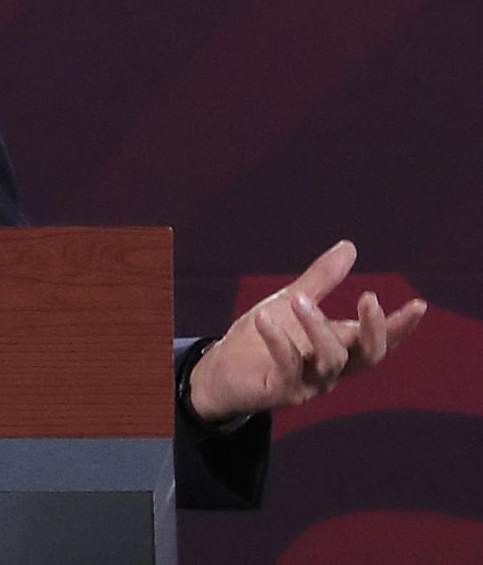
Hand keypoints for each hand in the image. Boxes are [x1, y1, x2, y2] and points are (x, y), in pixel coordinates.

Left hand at [188, 239, 425, 421]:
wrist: (219, 370)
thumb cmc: (260, 339)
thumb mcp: (290, 302)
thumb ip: (321, 279)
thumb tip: (349, 246)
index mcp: (339, 346)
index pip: (379, 339)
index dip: (400, 325)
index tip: (419, 304)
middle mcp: (332, 368)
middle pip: (369, 355)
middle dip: (374, 328)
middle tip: (368, 297)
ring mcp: (311, 383)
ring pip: (332, 359)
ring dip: (318, 327)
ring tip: (298, 298)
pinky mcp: (283, 391)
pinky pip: (288, 367)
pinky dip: (278, 341)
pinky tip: (262, 318)